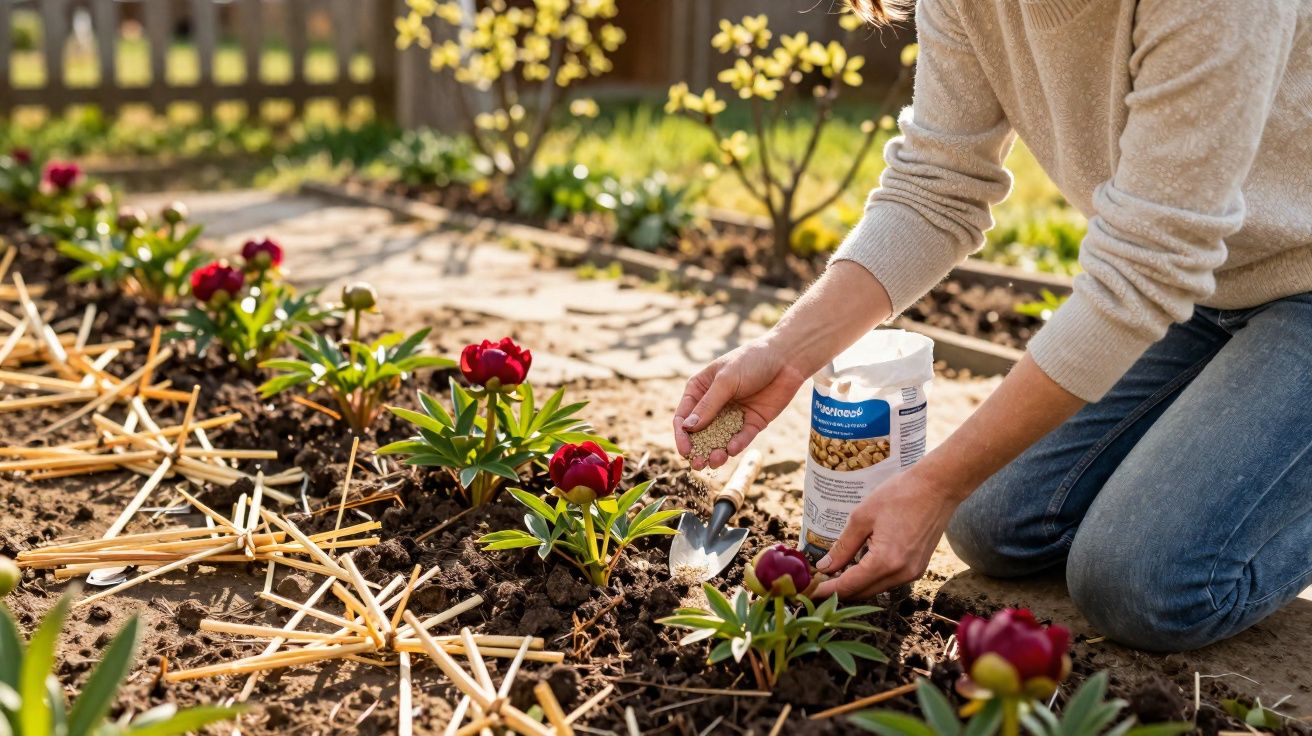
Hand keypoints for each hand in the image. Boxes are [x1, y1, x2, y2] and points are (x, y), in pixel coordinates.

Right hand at [674, 339, 808, 469]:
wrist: (787, 359)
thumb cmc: (751, 360)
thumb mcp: (726, 381)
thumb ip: (708, 405)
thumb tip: (688, 428)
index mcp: (700, 390)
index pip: (684, 416)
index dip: (681, 435)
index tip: (684, 451)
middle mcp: (713, 405)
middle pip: (700, 433)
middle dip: (698, 450)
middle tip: (698, 464)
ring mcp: (732, 415)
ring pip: (719, 440)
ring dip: (716, 452)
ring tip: (716, 459)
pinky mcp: (752, 423)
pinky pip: (741, 438)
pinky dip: (736, 445)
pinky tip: (733, 448)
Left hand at [812, 468, 959, 599]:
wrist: (937, 487)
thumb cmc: (899, 495)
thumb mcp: (862, 517)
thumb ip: (843, 546)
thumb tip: (825, 566)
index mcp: (885, 562)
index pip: (849, 586)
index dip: (827, 590)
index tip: (809, 590)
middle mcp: (901, 574)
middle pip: (862, 593)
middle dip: (839, 590)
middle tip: (817, 581)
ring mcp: (913, 573)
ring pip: (875, 588)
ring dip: (855, 584)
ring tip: (834, 573)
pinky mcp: (918, 568)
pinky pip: (889, 580)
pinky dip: (871, 577)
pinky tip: (858, 565)